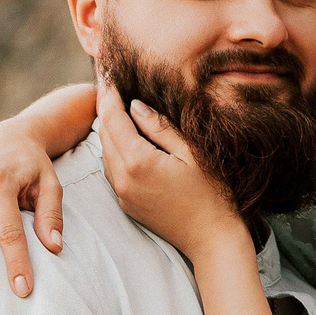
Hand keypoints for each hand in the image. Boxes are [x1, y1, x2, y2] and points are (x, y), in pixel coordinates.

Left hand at [95, 78, 244, 258]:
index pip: (113, 118)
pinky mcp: (125, 203)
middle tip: (112, 87)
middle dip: (107, 109)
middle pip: (104, 133)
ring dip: (110, 130)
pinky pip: (112, 169)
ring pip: (105, 152)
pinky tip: (128, 140)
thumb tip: (135, 105)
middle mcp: (122, 178)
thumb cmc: (210, 193)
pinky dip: (115, 151)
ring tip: (120, 110)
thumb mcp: (190, 153)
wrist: (211, 238)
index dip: (110, 95)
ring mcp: (122, 193)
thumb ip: (159, 127)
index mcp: (138, 161)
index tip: (109, 76)